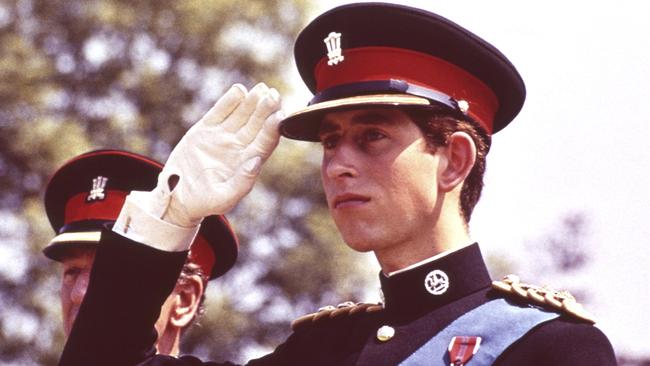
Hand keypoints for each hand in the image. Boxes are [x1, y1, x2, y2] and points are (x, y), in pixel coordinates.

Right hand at [140, 82, 282, 227]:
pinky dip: (229, 101)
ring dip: (251, 101)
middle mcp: (239, 147)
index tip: (279, 115)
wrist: (176, 197)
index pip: (265, 142)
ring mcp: (223, 136)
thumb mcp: (223, 199)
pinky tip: (239, 90)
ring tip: (260, 89)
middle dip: (266, 109)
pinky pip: (220, 112)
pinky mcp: (205, 130)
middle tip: (273, 95)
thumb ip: (242, 182)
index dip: (272, 129)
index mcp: (247, 163)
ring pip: (241, 115)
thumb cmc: (203, 203)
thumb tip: (256, 161)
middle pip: (256, 124)